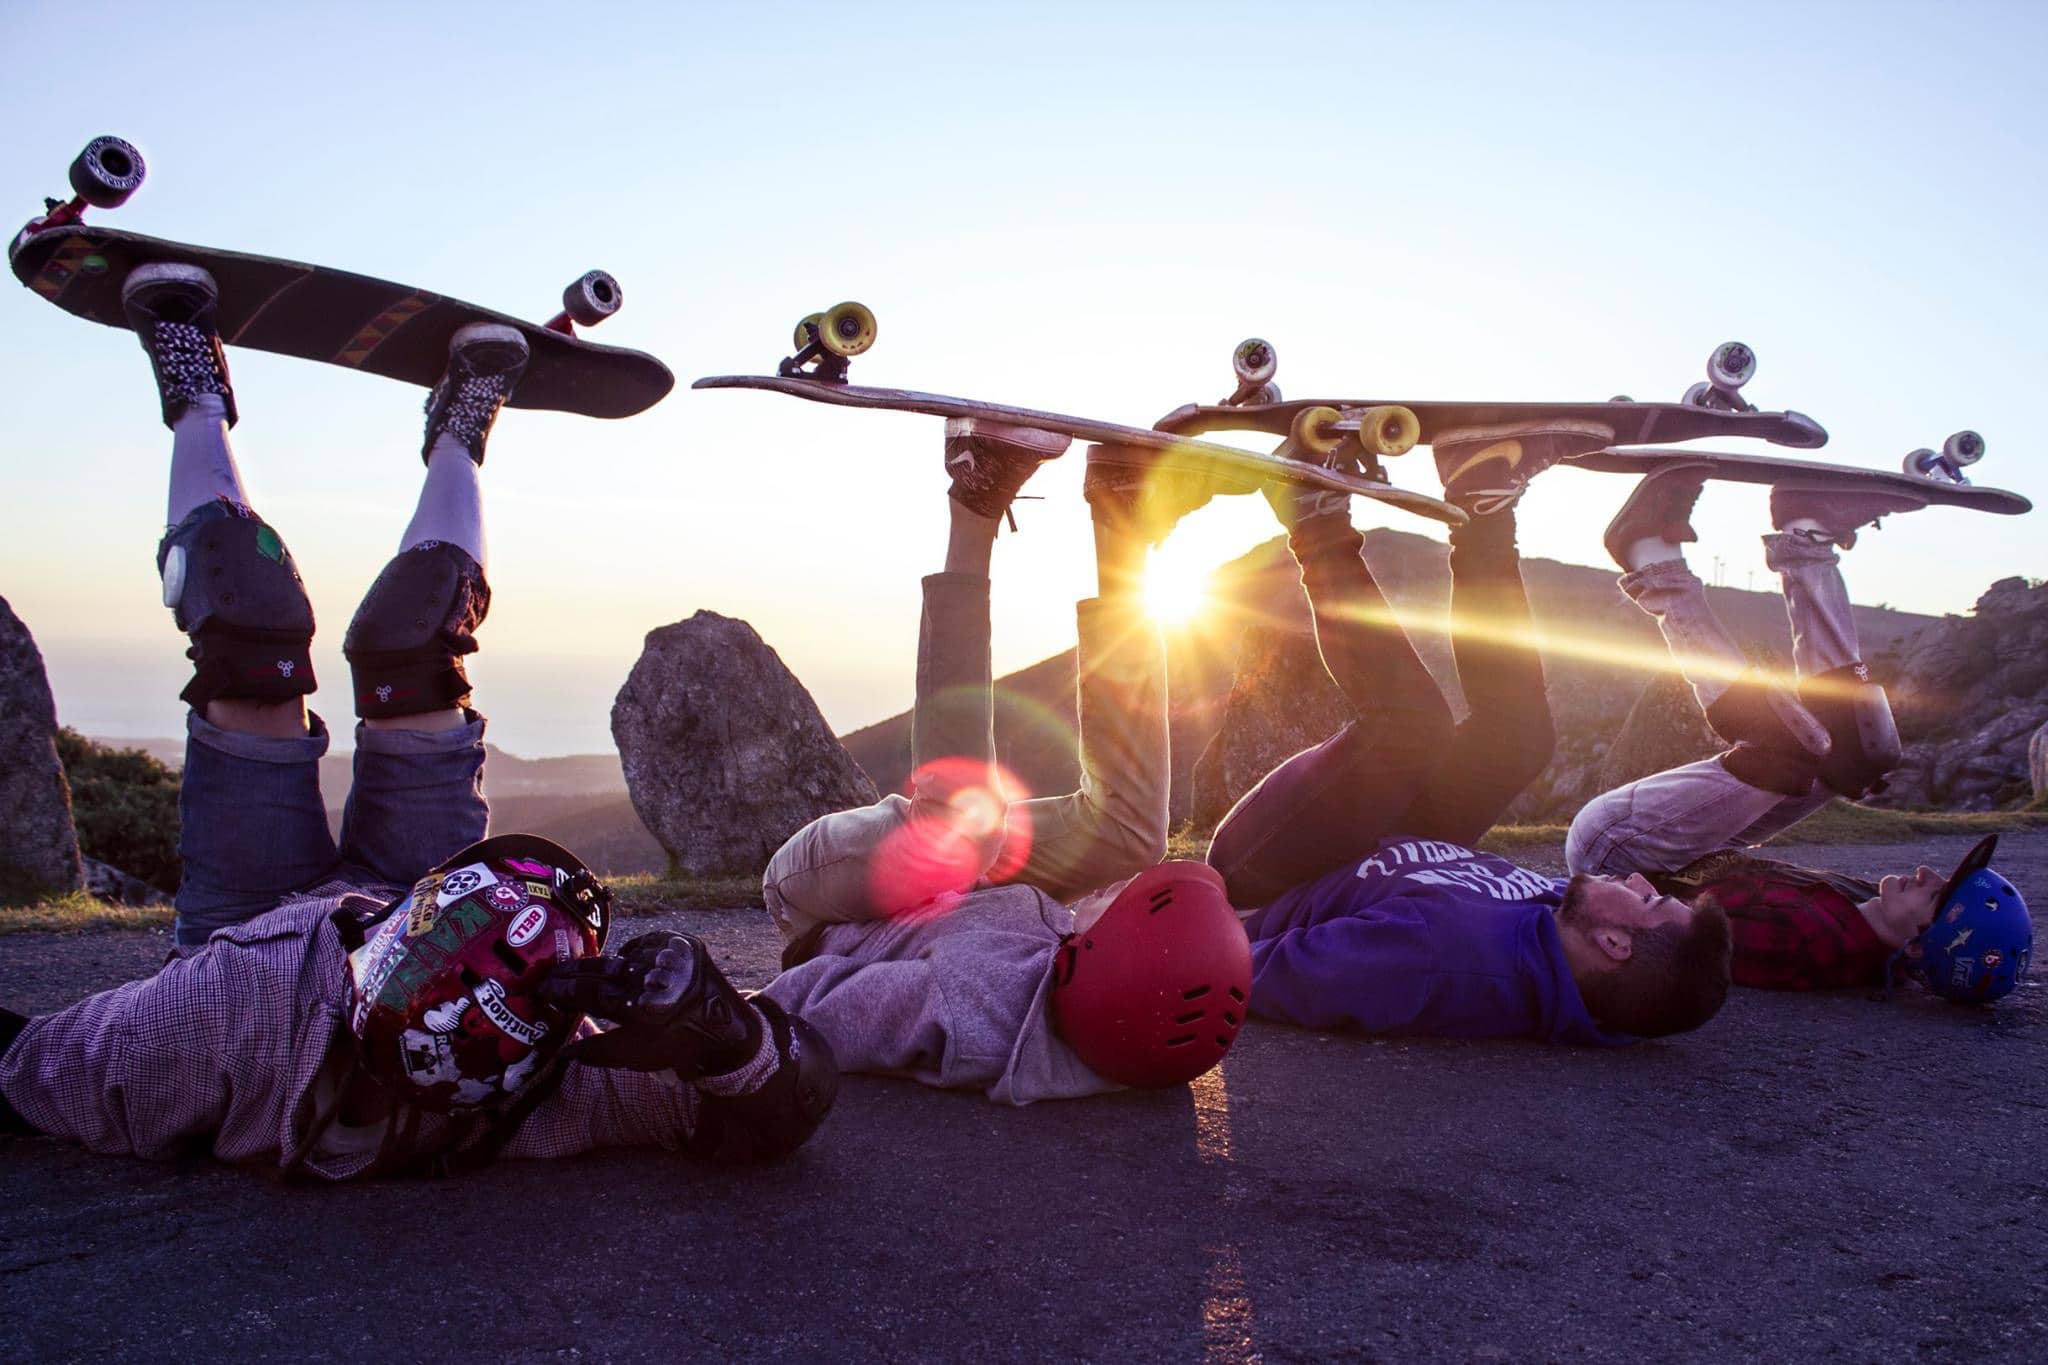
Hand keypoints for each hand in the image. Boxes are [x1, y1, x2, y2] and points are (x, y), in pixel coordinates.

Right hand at [540, 932, 762, 1078]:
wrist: (727, 1031)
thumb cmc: (678, 1048)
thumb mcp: (636, 1056)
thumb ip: (595, 1051)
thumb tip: (560, 1052)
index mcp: (641, 1008)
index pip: (588, 993)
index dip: (560, 989)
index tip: (539, 987)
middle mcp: (656, 978)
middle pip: (601, 969)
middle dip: (572, 971)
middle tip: (549, 973)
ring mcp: (672, 956)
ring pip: (625, 956)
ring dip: (607, 966)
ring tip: (588, 973)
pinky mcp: (685, 943)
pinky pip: (648, 944)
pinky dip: (636, 954)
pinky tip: (629, 966)